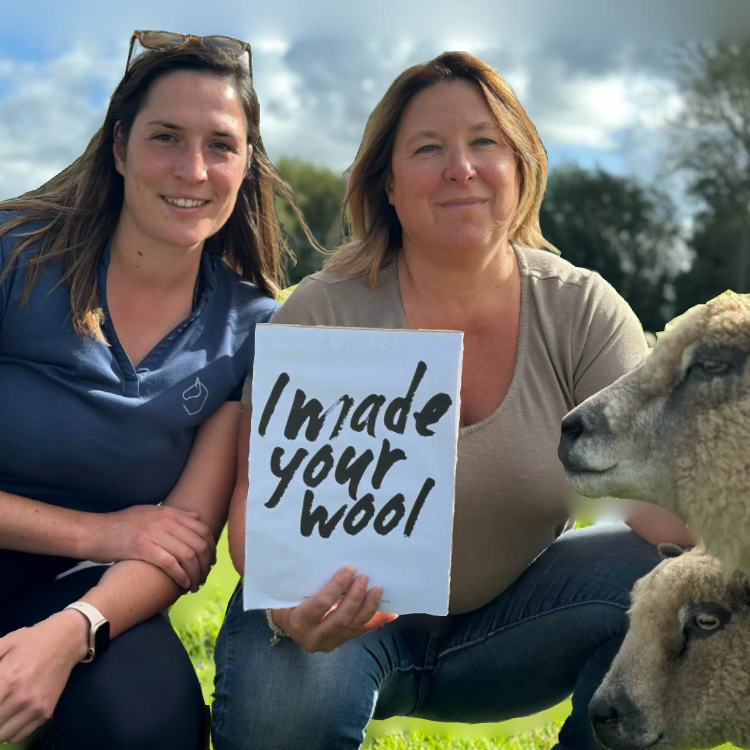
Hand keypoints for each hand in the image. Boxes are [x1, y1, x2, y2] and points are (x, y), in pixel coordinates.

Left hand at [0, 611, 87, 742]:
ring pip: (2, 735)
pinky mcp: (45, 712)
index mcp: (7, 678)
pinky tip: (7, 719)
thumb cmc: (32, 640)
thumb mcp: (5, 643)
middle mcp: (21, 697)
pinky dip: (8, 733)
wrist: (67, 640)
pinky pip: (18, 735)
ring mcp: (35, 707)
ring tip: (0, 712)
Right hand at [88, 505, 215, 591]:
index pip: (203, 530)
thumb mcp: (149, 511)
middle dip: (206, 564)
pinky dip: (181, 576)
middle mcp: (165, 521)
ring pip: (188, 555)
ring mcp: (154, 533)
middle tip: (204, 577)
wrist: (93, 532)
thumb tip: (197, 516)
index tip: (211, 562)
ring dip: (196, 573)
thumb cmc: (120, 525)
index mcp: (169, 513)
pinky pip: (171, 564)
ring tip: (195, 585)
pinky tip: (183, 585)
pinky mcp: (143, 547)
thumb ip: (174, 514)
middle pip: (199, 544)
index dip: (211, 548)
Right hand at [272, 566, 397, 652]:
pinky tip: (391, 613)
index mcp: (298, 622)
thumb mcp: (291, 592)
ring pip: (353, 627)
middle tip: (365, 577)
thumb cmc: (288, 602)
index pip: (321, 604)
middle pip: (340, 619)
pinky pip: (360, 631)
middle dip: (356, 598)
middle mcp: (313, 637)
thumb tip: (337, 564)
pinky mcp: (340, 643)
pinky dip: (376, 621)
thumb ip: (309, 583)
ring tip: (378, 590)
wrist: (287, 623)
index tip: (349, 569)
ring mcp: (328, 643)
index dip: (337, 587)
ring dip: (368, 608)